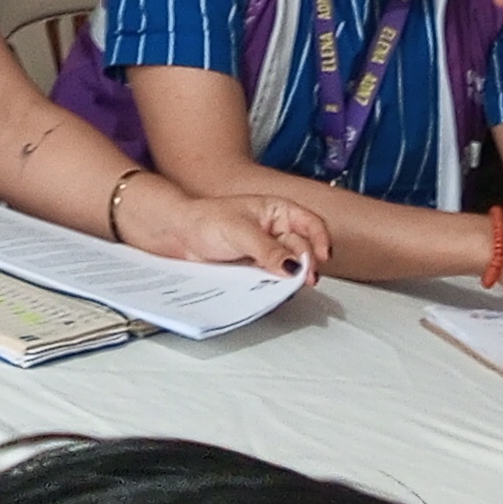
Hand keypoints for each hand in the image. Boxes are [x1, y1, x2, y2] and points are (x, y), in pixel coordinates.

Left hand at [116, 181, 328, 278]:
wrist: (179, 236)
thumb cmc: (206, 220)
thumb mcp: (240, 232)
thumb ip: (268, 250)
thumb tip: (293, 266)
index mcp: (277, 211)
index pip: (310, 224)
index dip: (320, 240)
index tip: (323, 257)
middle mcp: (276, 231)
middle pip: (303, 249)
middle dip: (307, 264)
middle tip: (304, 279)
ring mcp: (267, 252)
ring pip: (289, 268)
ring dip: (292, 279)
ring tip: (289, 287)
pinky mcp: (256, 270)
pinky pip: (272, 280)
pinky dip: (276, 287)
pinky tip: (274, 292)